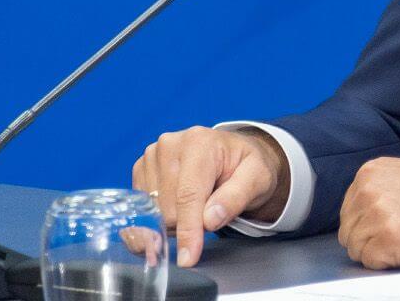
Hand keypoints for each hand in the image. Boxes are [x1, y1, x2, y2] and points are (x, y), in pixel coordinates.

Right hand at [132, 125, 288, 267]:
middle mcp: (170, 144)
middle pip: (168, 207)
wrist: (234, 153)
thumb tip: (210, 219)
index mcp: (199, 142)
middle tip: (210, 213)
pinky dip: (159, 217)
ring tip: (197, 204)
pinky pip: (142, 208)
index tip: (188, 258)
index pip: (188, 195)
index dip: (188, 230)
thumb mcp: (257, 179)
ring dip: (174, 221)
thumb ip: (236, 198)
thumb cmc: (246, 166)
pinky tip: (179, 207)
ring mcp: (152, 156)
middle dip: (187, 224)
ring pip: (153, 211)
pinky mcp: (141, 169)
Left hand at [337, 158, 399, 269]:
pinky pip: (370, 262)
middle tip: (398, 237)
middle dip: (368, 239)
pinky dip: (387, 262)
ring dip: (377, 251)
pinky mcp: (387, 240)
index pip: (348, 209)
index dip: (365, 224)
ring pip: (355, 248)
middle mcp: (369, 190)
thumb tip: (358, 214)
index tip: (385, 227)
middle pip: (348, 229)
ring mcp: (377, 214)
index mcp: (370, 172)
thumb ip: (378, 190)